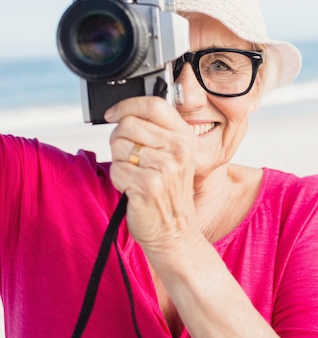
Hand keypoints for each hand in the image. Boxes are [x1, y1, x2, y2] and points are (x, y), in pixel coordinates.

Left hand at [105, 96, 199, 258]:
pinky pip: (116, 169)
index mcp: (185, 138)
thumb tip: (124, 112)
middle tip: (129, 157)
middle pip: (129, 124)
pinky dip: (119, 180)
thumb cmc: (169, 194)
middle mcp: (178, 150)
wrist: (174, 233)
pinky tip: (133, 189)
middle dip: (119, 139)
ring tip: (135, 175)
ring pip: (119, 146)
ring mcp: (164, 168)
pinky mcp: (147, 185)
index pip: (153, 104)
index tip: (113, 114)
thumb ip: (158, 131)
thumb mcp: (175, 157)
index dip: (127, 105)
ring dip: (119, 161)